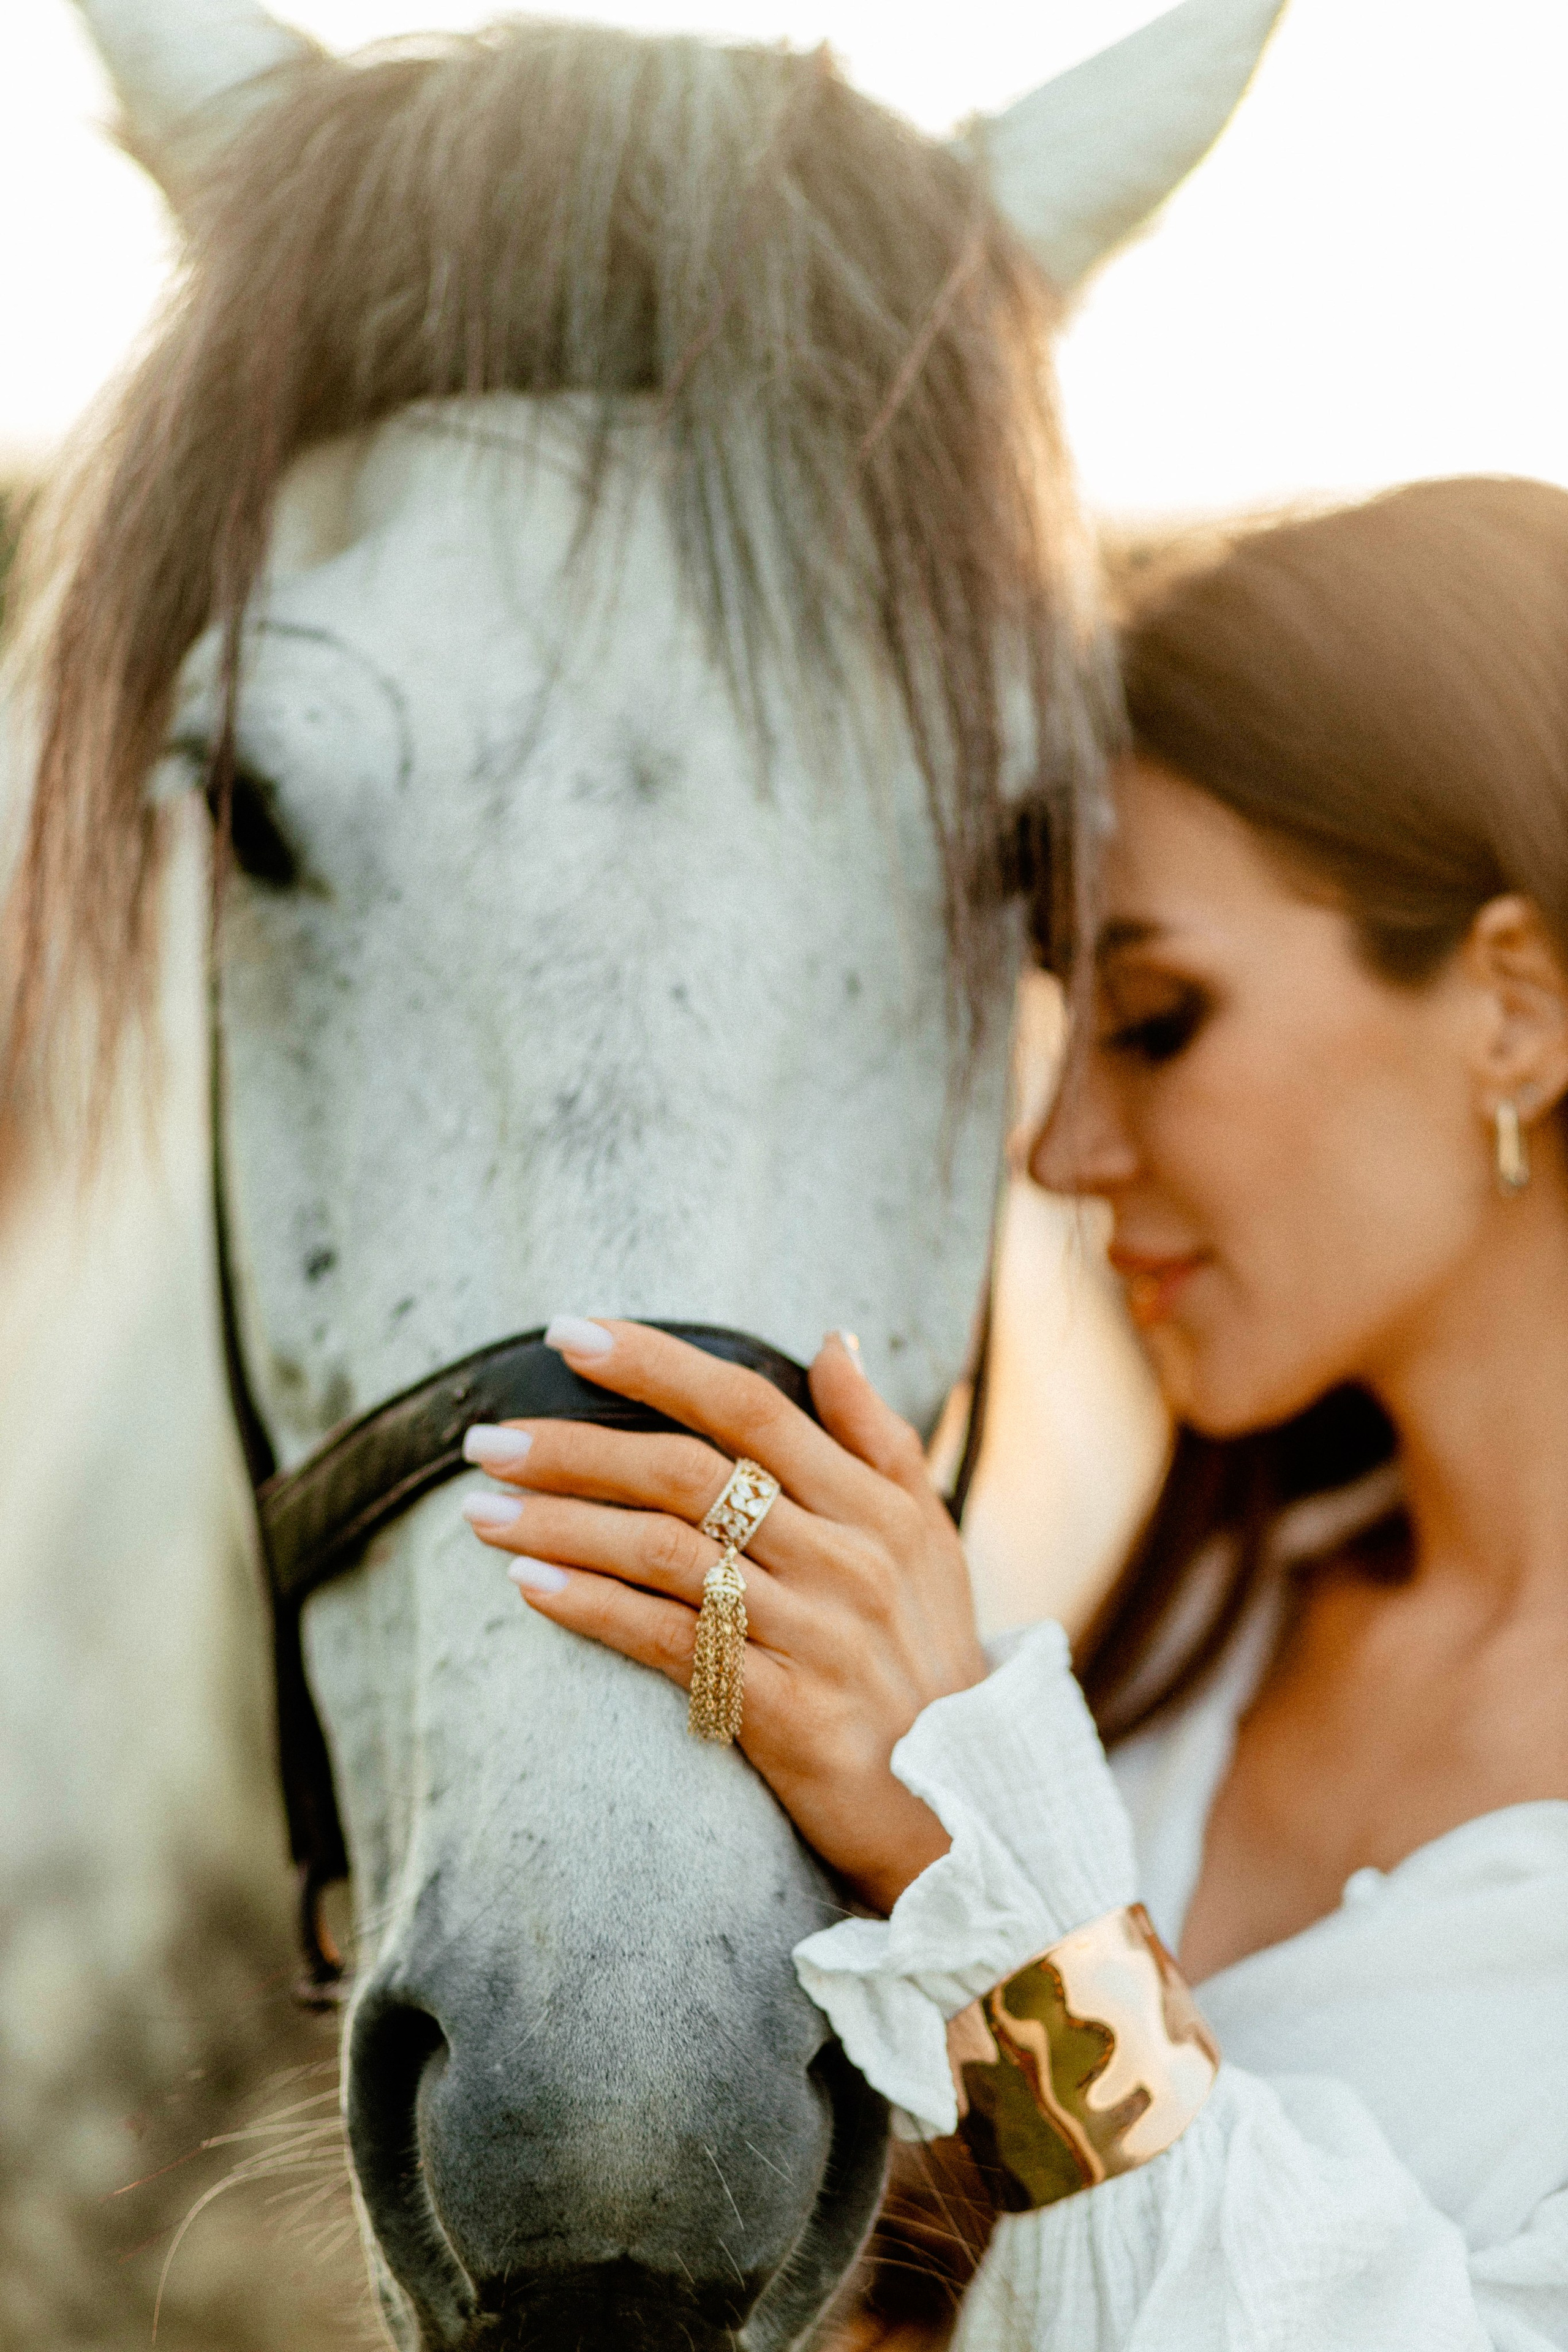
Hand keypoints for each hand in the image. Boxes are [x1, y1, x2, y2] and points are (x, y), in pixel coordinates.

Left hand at [460, 1320, 989, 1912]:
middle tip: (484, 1438)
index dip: (655, 1363)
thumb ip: (878, 1435)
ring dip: (559, 1525)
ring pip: (664, 1552)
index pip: (749, 1405)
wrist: (969, 1807)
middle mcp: (846, 1557)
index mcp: (875, 1504)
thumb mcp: (929, 1538)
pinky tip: (530, 1587)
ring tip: (479, 1510)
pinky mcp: (787, 1712)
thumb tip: (833, 1340)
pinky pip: (669, 1642)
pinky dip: (592, 1608)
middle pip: (687, 1474)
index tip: (569, 1332)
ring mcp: (816, 1634)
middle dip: (574, 1447)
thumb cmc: (931, 1659)